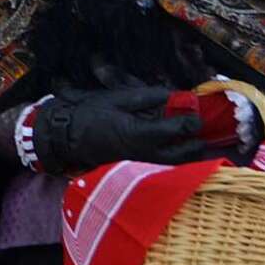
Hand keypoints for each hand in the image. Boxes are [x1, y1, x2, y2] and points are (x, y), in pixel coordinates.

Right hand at [32, 86, 202, 172]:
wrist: (67, 136)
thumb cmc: (91, 114)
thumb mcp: (117, 98)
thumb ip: (147, 97)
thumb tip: (171, 95)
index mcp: (142, 133)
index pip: (178, 129)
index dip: (191, 121)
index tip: (195, 113)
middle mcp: (146, 153)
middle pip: (184, 155)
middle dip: (195, 144)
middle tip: (197, 131)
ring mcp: (140, 164)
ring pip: (175, 166)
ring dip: (186, 155)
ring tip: (189, 142)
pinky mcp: (134, 169)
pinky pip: (162, 167)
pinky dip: (173, 160)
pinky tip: (170, 149)